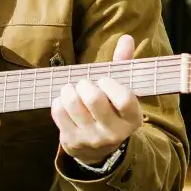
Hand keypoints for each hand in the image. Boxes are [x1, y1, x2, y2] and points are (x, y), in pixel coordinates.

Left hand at [51, 35, 142, 165]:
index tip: (104, 80)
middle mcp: (113, 132)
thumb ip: (123, 66)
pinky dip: (58, 100)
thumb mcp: (122, 92)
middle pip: (93, 98)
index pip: (124, 99)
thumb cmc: (111, 111)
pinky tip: (65, 102)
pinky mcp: (71, 141)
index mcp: (132, 119)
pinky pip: (58, 111)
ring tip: (73, 89)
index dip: (111, 84)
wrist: (97, 151)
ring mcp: (91, 139)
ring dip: (69, 89)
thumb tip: (127, 39)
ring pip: (72, 103)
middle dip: (85, 84)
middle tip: (85, 84)